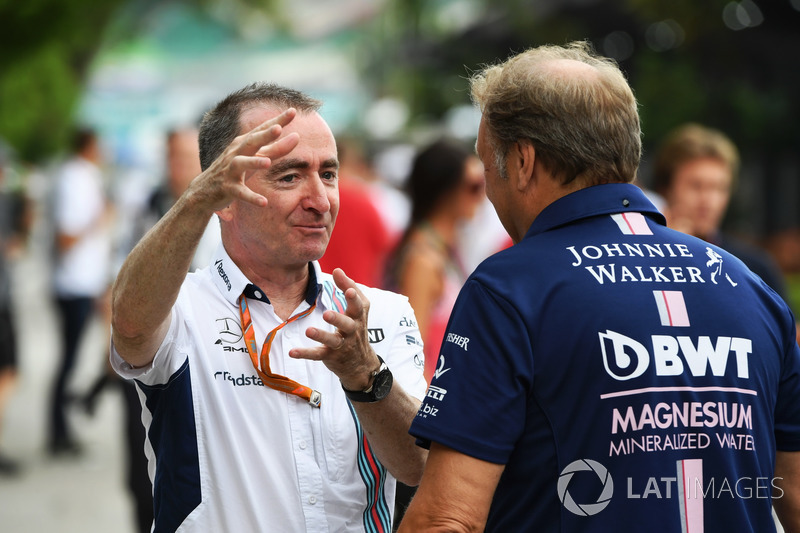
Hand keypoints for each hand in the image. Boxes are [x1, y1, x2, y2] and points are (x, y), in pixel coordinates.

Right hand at [187, 108, 300, 212]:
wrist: (205, 191)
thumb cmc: (235, 170)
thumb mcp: (256, 158)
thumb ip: (276, 149)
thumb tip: (297, 137)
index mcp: (245, 143)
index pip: (263, 129)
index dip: (277, 120)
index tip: (293, 111)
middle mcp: (236, 153)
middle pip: (251, 141)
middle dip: (264, 135)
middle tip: (278, 128)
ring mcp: (230, 170)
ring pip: (241, 164)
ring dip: (254, 162)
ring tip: (268, 163)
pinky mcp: (228, 188)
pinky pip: (240, 192)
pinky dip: (251, 197)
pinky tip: (264, 202)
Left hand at [290, 268, 380, 389]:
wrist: (361, 363)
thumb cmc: (356, 328)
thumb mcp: (358, 309)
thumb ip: (349, 287)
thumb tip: (337, 269)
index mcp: (358, 317)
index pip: (358, 305)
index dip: (354, 297)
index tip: (349, 290)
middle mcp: (352, 331)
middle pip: (348, 324)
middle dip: (338, 319)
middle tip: (326, 313)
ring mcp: (341, 345)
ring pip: (332, 340)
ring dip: (321, 336)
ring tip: (308, 330)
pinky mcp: (330, 356)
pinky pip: (317, 355)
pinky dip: (305, 353)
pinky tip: (292, 352)